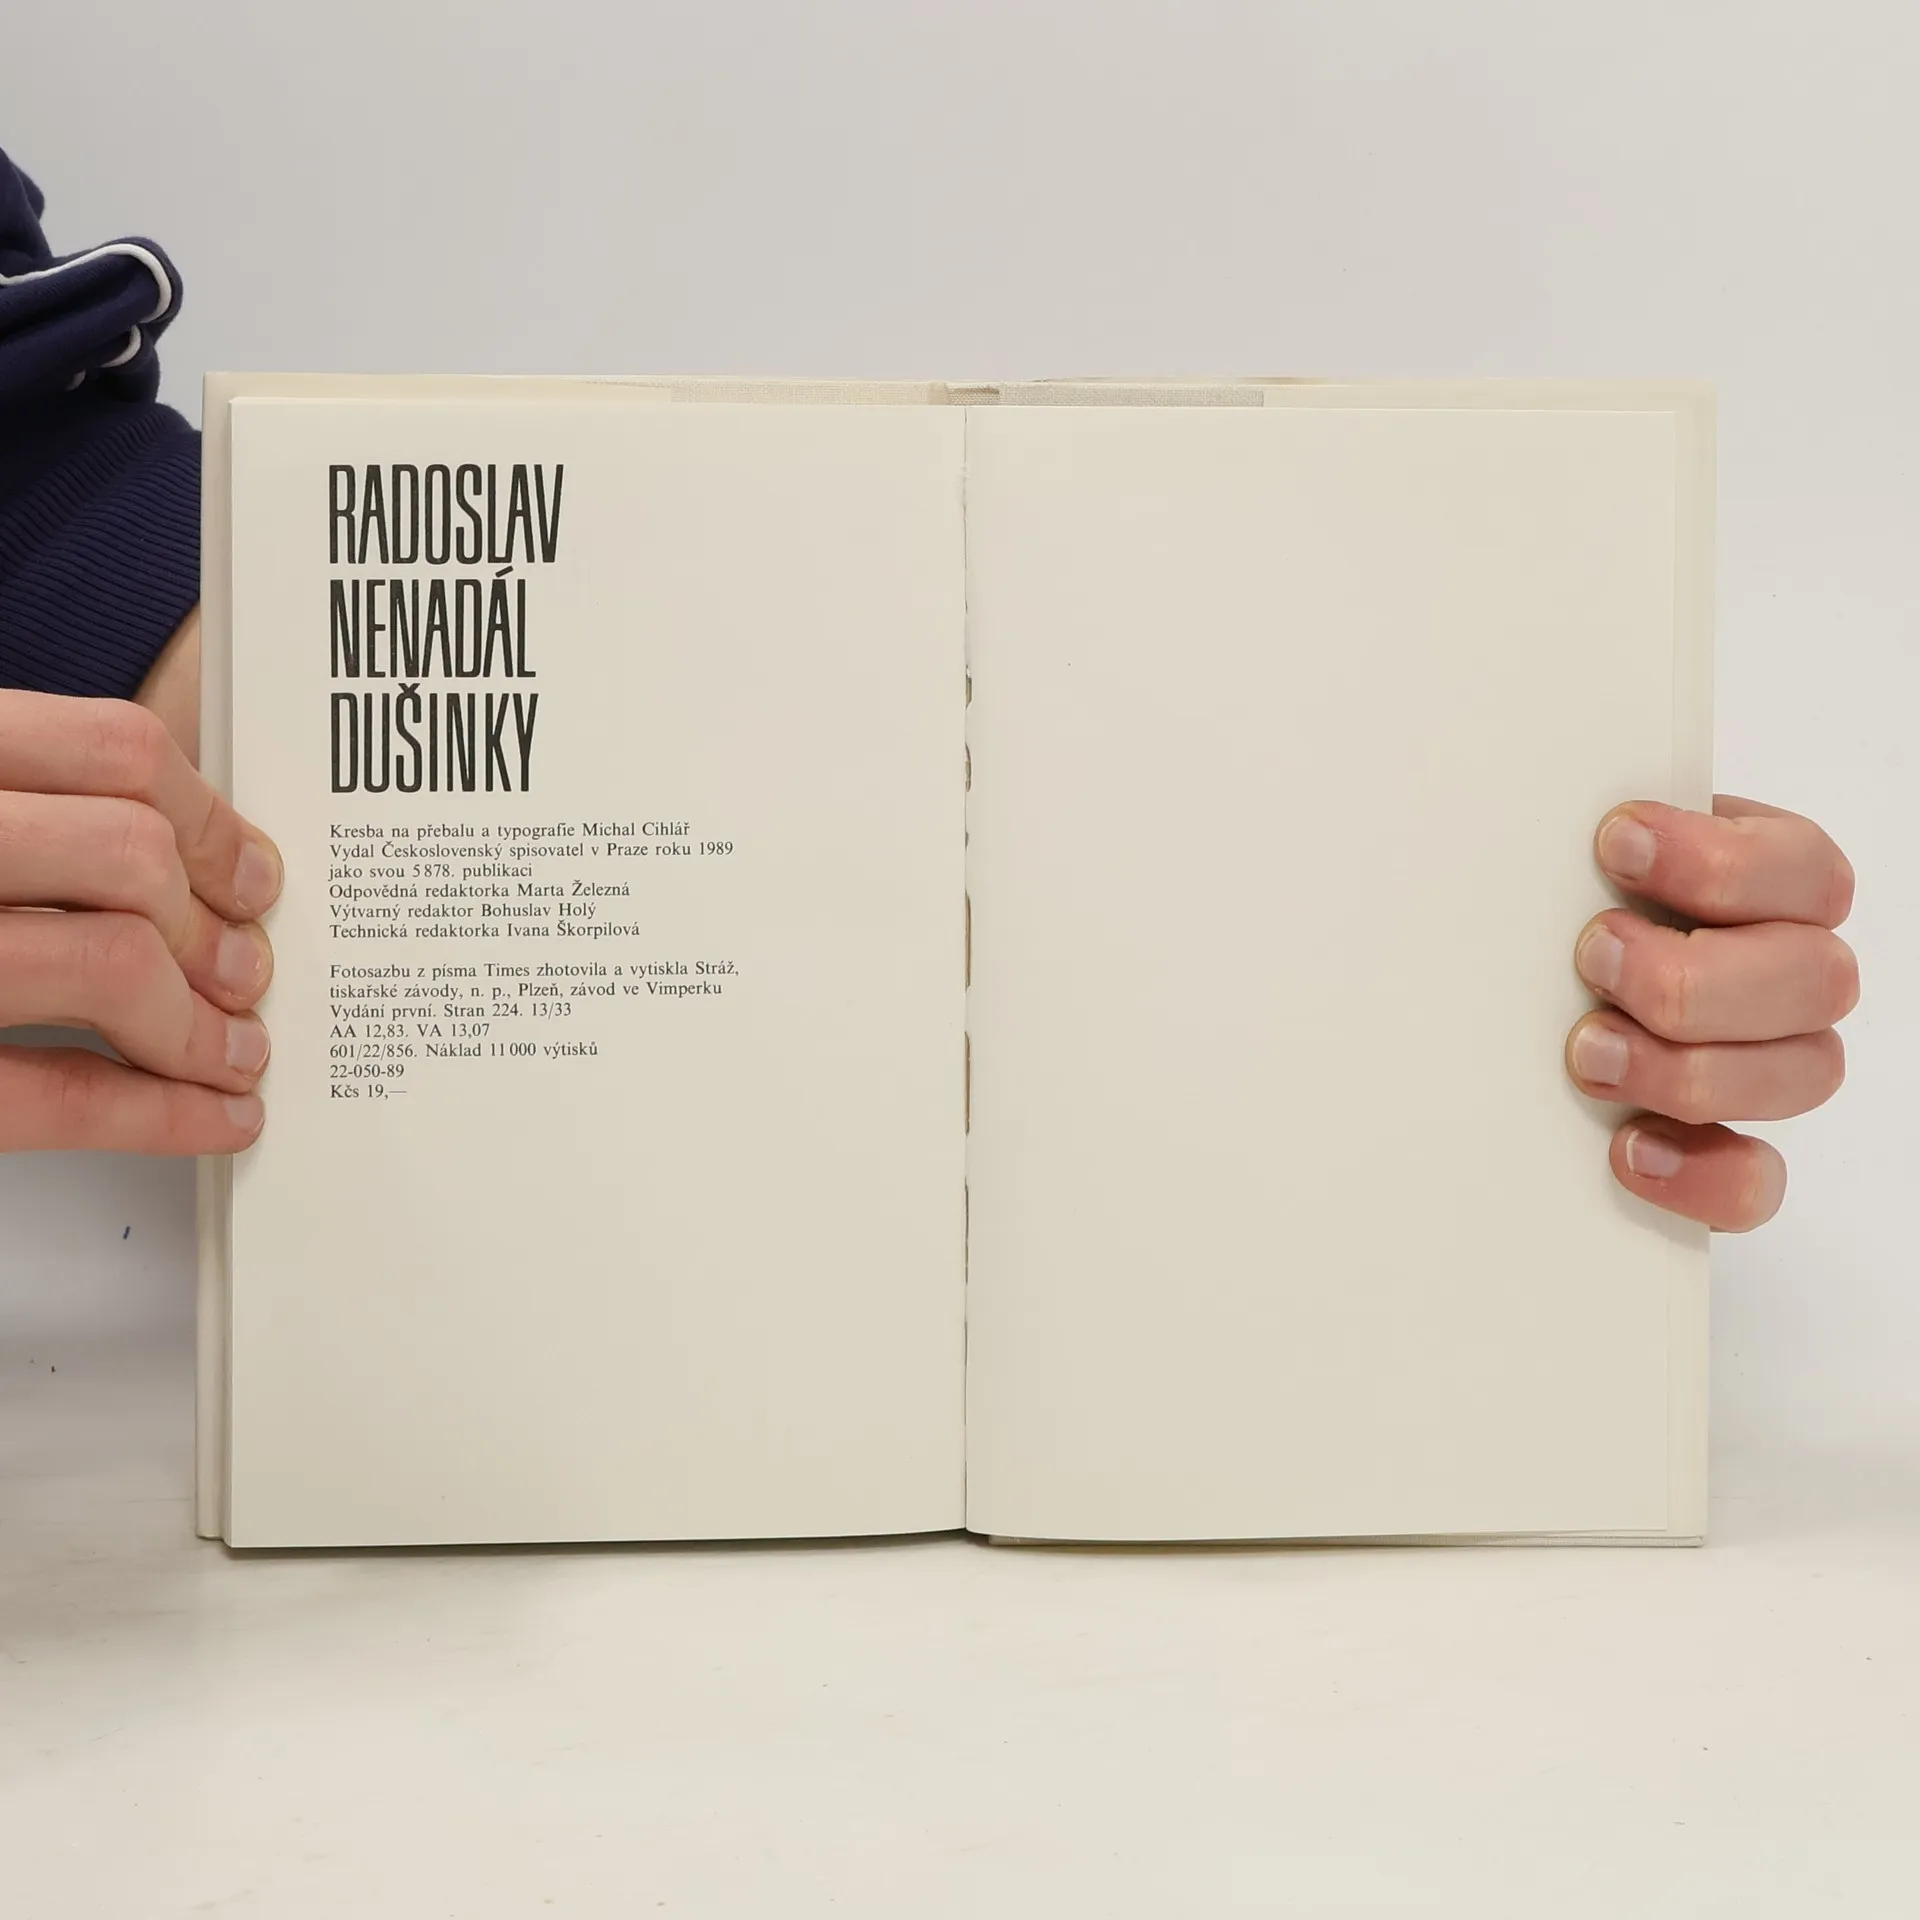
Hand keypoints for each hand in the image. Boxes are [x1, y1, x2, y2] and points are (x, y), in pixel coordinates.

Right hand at [0, 650, 281, 1152]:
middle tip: (245, 970)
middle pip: (126, 854)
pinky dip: (160, 1114)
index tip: (249, 870)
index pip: (108, 749)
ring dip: (199, 1024)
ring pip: (106, 965)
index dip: (210, 817)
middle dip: (212, 926)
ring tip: (231, 1049)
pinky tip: (207, 1117)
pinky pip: (49, 1095)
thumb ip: (14, 806)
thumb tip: (170, 848)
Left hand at [1565, 797, 1856, 1231]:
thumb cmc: (1559, 909)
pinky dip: (1700, 1172)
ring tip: (1588, 1052)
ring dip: (1688, 1066)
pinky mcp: (1732, 1149)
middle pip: (1814, 979)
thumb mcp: (1571, 858)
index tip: (1615, 842)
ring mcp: (1770, 1064)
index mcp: (1770, 886)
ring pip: (1802, 1074)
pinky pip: (1756, 1182)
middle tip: (1594, 956)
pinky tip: (1629, 1149)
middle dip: (1693, 973)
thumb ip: (1580, 843)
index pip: (1803, 869)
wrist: (1527, 988)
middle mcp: (1789, 974)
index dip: (1720, 861)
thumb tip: (1519, 803)